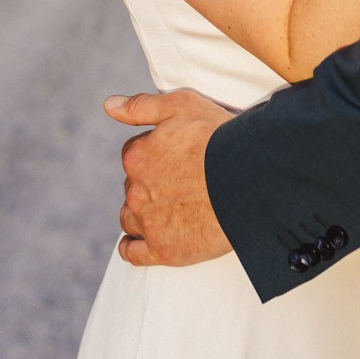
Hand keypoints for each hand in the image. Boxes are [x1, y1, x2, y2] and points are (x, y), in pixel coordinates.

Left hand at [105, 88, 234, 267]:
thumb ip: (141, 106)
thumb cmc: (220, 138)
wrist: (250, 180)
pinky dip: (131, 248)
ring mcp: (148, 223)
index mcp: (137, 156)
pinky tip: (136, 244)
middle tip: (177, 183)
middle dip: (148, 184)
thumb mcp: (182, 105)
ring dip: (140, 214)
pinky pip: (133, 253)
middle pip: (132, 187)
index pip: (135, 154)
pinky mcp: (163, 250)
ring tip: (164, 211)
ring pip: (130, 219)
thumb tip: (109, 105)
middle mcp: (135, 191)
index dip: (155, 153)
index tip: (175, 157)